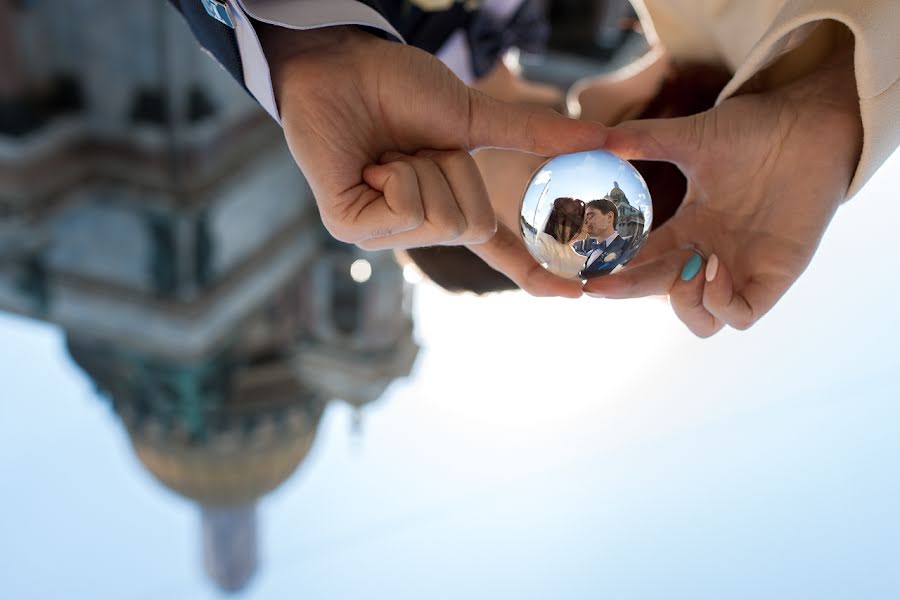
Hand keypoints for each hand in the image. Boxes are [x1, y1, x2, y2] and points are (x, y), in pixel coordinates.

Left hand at [261, 26, 607, 296]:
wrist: (343, 63)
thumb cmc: (398, 86)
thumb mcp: (472, 116)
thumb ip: (530, 133)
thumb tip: (603, 136)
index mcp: (448, 205)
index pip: (496, 248)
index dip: (532, 272)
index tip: (573, 295)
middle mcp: (415, 227)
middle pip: (473, 226)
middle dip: (455, 174)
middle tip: (416, 149)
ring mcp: (380, 232)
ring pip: (442, 221)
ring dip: (423, 169)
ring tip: (389, 153)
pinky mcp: (348, 227)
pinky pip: (405, 211)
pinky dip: (396, 176)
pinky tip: (368, 165)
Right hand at [584, 40, 862, 335]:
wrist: (811, 122)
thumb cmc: (755, 128)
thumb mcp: (690, 136)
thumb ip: (644, 141)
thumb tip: (598, 137)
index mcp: (686, 231)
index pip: (640, 264)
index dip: (612, 273)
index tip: (584, 272)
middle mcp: (708, 256)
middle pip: (661, 293)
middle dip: (629, 291)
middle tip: (602, 285)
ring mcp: (741, 269)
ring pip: (701, 320)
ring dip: (682, 303)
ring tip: (685, 268)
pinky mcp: (775, 277)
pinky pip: (741, 315)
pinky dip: (719, 302)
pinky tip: (712, 266)